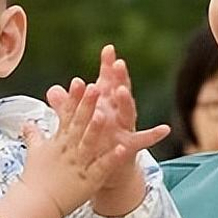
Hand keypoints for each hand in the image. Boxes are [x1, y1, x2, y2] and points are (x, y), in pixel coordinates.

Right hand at [21, 77, 126, 217]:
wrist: (34, 206)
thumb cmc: (35, 179)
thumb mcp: (34, 153)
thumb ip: (34, 135)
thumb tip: (26, 122)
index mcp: (58, 142)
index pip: (66, 116)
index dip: (73, 98)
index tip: (79, 81)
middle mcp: (68, 150)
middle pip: (78, 125)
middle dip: (87, 106)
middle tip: (95, 87)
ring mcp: (78, 165)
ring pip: (88, 143)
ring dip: (97, 129)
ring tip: (105, 114)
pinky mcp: (88, 181)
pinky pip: (101, 168)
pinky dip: (111, 158)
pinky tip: (122, 148)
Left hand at [47, 45, 169, 213]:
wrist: (103, 168)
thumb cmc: (93, 138)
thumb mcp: (77, 122)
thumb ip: (67, 106)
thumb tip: (53, 91)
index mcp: (104, 103)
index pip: (106, 80)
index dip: (108, 65)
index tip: (108, 48)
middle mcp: (116, 111)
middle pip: (119, 91)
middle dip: (119, 77)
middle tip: (118, 63)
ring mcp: (124, 127)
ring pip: (128, 112)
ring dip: (126, 101)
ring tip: (122, 91)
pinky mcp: (130, 144)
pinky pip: (143, 139)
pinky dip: (153, 135)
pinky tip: (164, 130)